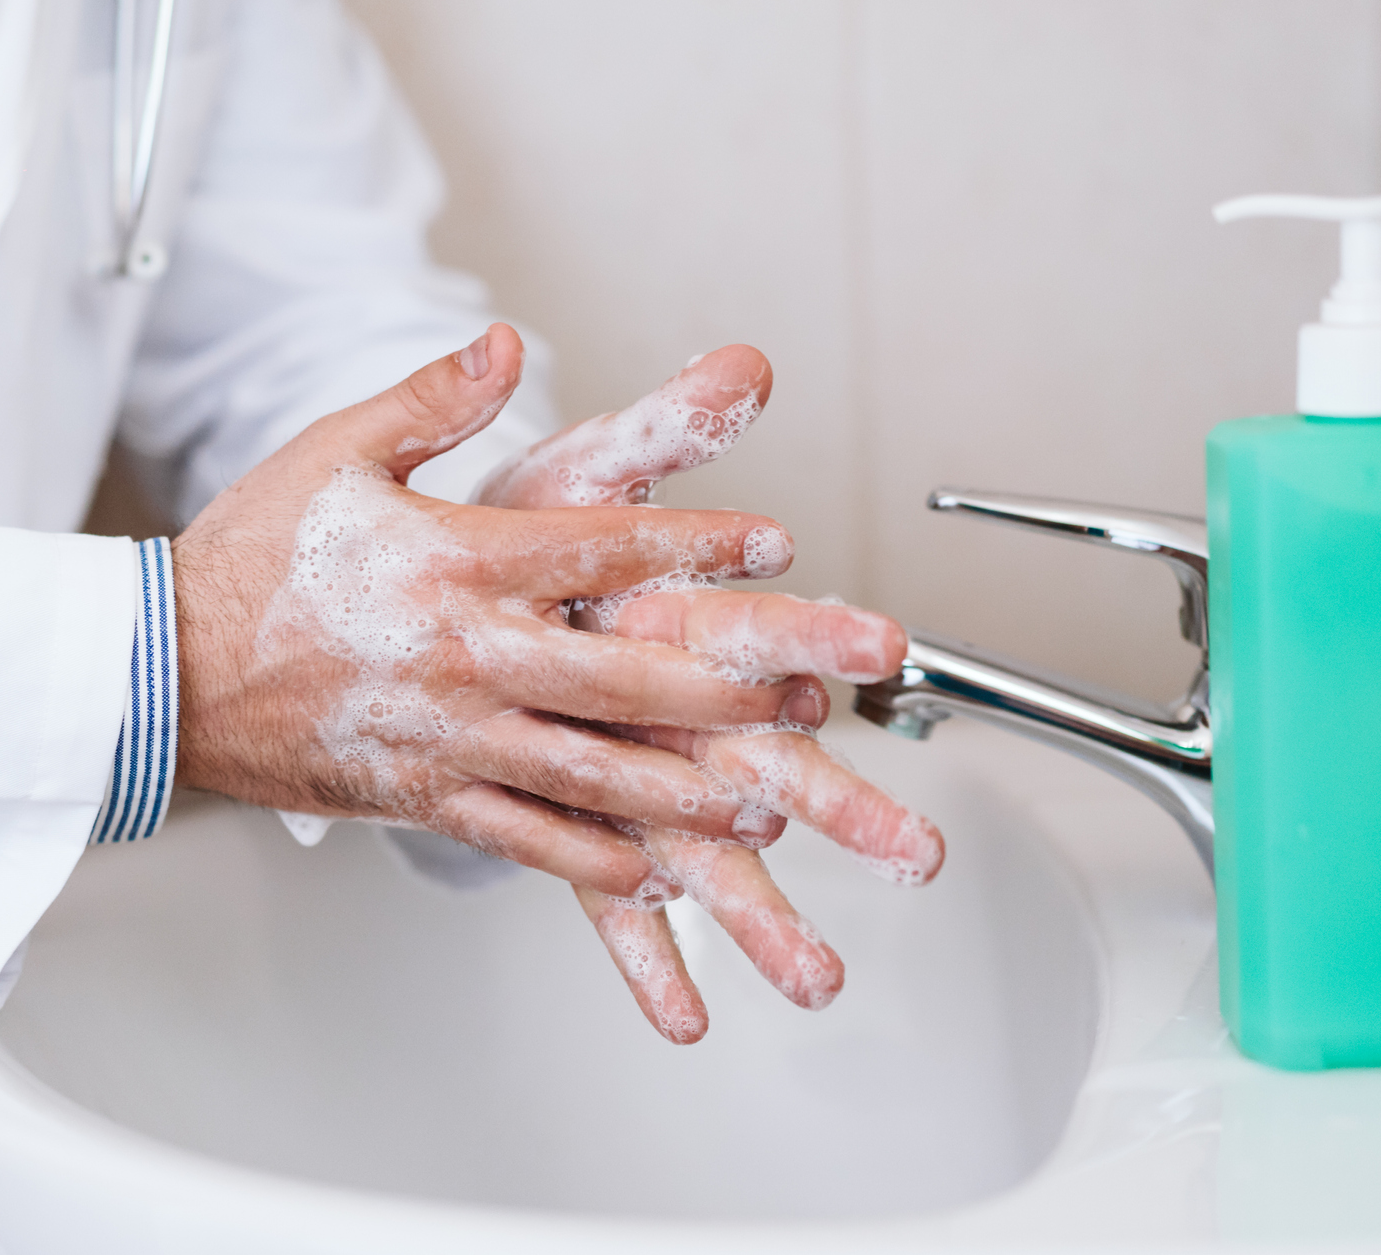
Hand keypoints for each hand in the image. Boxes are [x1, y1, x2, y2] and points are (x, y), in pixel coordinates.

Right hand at [170, 325, 819, 899]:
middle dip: (722, 688)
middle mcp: (461, 655)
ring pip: (585, 772)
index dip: (694, 545)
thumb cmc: (246, 559)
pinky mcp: (419, 795)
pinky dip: (590, 856)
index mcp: (451, 561)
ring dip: (681, 789)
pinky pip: (520, 837)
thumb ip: (432, 399)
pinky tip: (650, 866)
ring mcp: (444, 736)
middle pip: (618, 676)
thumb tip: (507, 342)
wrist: (158, 672)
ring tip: (756, 799)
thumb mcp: (335, 452)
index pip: (598, 548)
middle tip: (802, 695)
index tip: (771, 542)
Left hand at [474, 345, 944, 1042]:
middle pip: (769, 760)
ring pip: (709, 848)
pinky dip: (646, 953)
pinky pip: (611, 897)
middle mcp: (679, 705)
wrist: (464, 585)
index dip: (821, 636)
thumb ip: (667, 425)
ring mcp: (638, 768)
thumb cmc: (540, 526)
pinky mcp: (582, 815)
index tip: (885, 655)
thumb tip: (747, 362)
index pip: (766, 626)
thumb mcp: (592, 465)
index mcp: (684, 616)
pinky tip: (681, 1017)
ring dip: (764, 913)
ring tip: (815, 980)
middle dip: (844, 806)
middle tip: (915, 855)